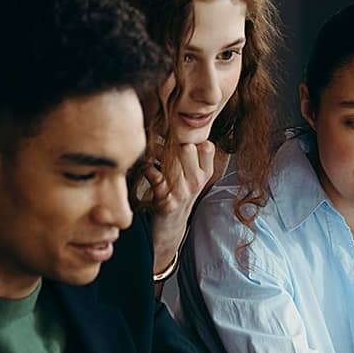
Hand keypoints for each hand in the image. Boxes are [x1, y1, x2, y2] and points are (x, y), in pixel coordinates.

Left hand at [145, 140, 215, 274]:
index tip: (177, 137)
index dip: (191, 138)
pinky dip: (146, 167)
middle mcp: (197, 182)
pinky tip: (146, 168)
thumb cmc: (177, 193)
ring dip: (156, 152)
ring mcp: (183, 192)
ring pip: (171, 160)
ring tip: (151, 153)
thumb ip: (189, 154)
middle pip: (188, 148)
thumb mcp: (191, 175)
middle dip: (171, 142)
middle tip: (160, 141)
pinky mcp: (166, 201)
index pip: (207, 146)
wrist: (170, 226)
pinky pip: (154, 175)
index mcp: (206, 173)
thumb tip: (174, 126)